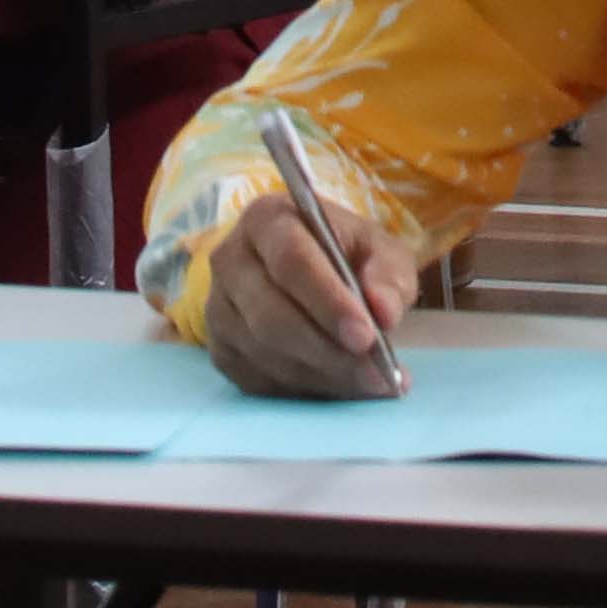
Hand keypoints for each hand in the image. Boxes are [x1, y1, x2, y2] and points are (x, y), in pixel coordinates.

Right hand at [206, 178, 422, 397]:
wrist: (316, 275)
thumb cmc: (348, 256)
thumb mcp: (381, 251)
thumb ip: (388, 275)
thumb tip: (384, 311)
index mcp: (267, 219)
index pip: (291, 259)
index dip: (328, 301)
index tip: (366, 336)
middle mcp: (230, 260)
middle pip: (270, 313)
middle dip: (327, 349)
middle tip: (375, 372)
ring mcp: (218, 308)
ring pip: (264, 351)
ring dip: (321, 373)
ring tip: (369, 381)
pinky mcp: (220, 349)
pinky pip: (257, 378)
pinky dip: (304, 388)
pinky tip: (339, 384)